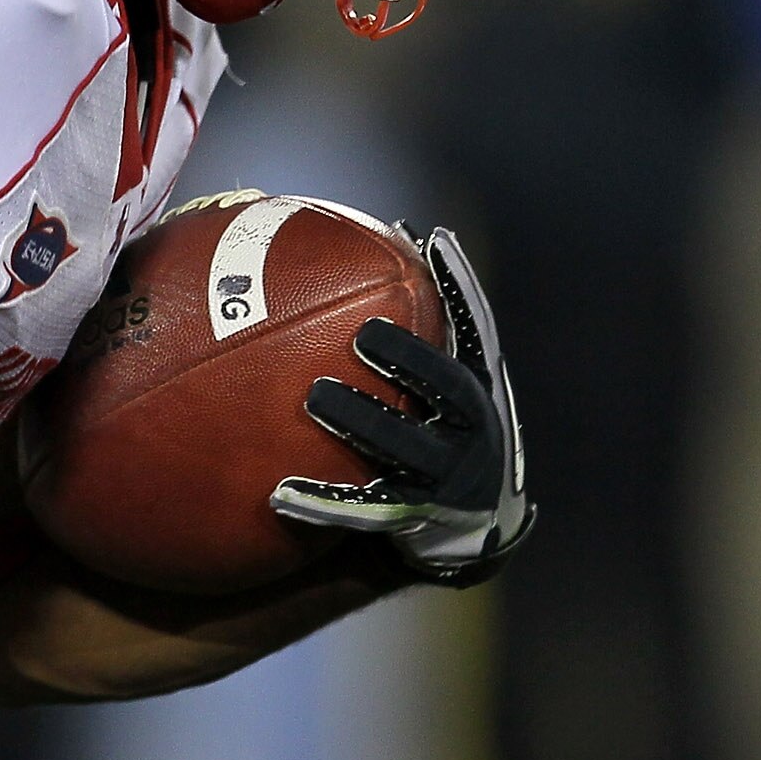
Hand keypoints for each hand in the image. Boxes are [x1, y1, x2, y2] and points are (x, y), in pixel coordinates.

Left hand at [269, 226, 532, 587]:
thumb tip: (410, 233)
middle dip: (409, 362)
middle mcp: (473, 438)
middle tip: (363, 334)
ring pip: (404, 452)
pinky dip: (323, 504)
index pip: (477, 334)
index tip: (428, 248)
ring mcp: (445, 483)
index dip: (460, 290)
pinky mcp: (411, 523)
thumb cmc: (454, 428)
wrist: (477, 526)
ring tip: (316, 397)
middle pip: (447, 395)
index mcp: (481, 393)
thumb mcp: (458, 377)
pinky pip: (362, 513)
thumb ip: (441, 317)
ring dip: (362, 423)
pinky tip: (280, 495)